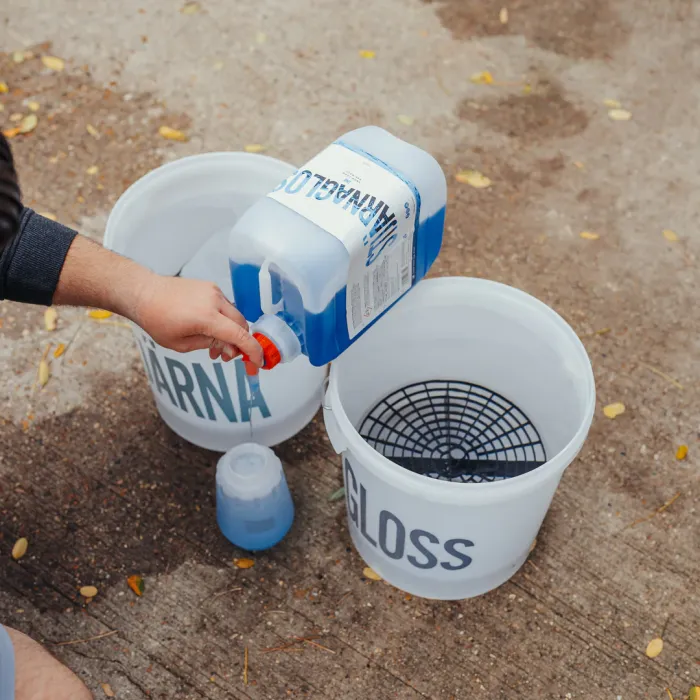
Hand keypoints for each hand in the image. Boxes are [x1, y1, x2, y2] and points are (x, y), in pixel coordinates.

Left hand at [131, 275, 263, 364]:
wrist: (144, 292)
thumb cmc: (157, 320)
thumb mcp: (181, 344)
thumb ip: (209, 345)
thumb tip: (228, 348)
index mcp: (206, 317)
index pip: (239, 335)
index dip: (252, 352)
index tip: (257, 365)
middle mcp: (214, 300)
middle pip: (242, 325)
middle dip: (240, 344)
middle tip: (228, 358)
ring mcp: (213, 291)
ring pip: (235, 316)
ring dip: (231, 333)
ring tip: (215, 347)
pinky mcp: (210, 287)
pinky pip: (226, 307)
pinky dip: (224, 321)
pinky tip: (211, 331)